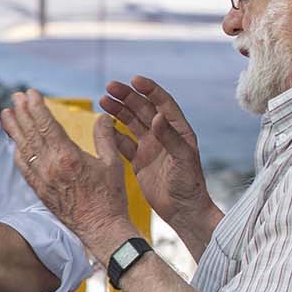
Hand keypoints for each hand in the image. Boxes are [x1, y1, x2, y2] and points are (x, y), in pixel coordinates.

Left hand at [0, 90, 130, 252]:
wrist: (101, 228)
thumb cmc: (110, 197)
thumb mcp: (113, 164)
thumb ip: (105, 137)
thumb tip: (103, 117)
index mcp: (68, 156)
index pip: (46, 125)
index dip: (36, 107)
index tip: (30, 93)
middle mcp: (51, 167)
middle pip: (31, 134)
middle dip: (22, 113)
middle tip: (15, 97)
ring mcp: (43, 180)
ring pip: (24, 149)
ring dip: (14, 130)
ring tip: (6, 114)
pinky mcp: (41, 191)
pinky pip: (24, 168)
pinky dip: (18, 153)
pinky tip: (14, 145)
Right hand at [97, 76, 214, 230]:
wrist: (184, 211)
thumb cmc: (190, 185)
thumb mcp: (182, 159)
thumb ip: (169, 137)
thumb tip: (157, 116)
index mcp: (178, 131)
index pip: (163, 104)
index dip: (150, 90)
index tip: (135, 80)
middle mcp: (164, 135)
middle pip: (143, 110)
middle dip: (127, 97)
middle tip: (110, 87)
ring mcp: (151, 148)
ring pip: (131, 123)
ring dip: (118, 111)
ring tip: (103, 100)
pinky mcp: (140, 162)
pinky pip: (124, 144)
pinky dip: (113, 135)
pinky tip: (102, 127)